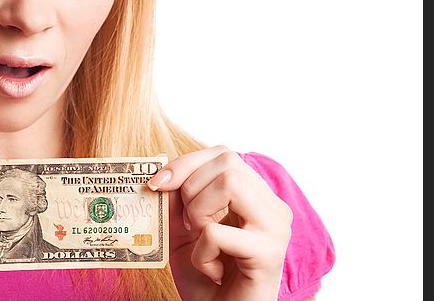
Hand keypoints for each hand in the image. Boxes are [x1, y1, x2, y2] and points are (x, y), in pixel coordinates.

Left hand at [148, 146, 292, 300]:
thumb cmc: (206, 279)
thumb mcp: (182, 231)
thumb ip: (177, 199)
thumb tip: (162, 171)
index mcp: (256, 197)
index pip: (223, 154)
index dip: (186, 163)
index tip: (158, 185)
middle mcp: (273, 207)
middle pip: (227, 162)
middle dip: (191, 189)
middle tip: (190, 225)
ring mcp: (275, 228)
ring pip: (229, 184)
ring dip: (199, 213)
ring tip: (202, 242)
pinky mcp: (269, 254)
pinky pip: (217, 233)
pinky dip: (201, 253)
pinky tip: (212, 270)